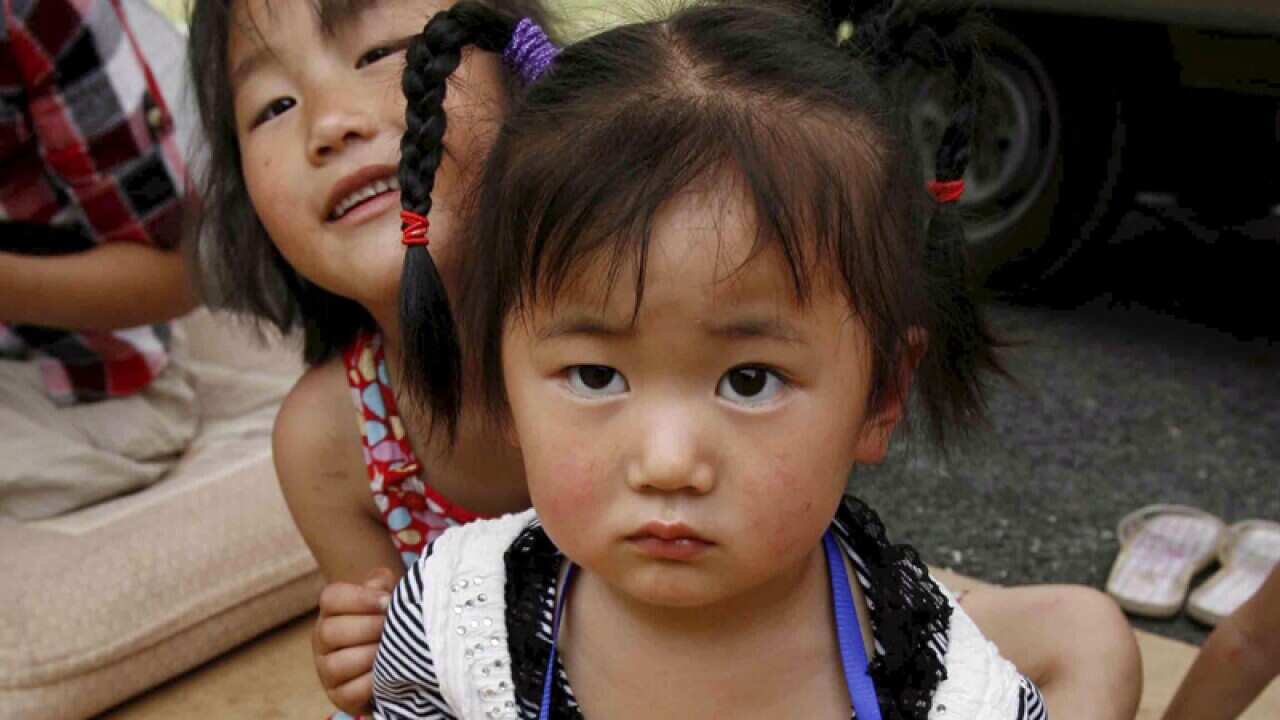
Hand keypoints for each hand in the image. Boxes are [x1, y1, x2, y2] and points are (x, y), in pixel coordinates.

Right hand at [313, 568, 396, 714]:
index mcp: (331, 611)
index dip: (360, 598)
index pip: (331, 598)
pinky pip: (349, 692)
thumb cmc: (386, 619)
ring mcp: (327, 670)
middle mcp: (322, 641)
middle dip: (367, 627)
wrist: (391, 653)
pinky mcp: (339, 696)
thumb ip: (382, 584)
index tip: (387, 601)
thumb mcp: (385, 595)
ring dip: (370, 655)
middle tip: (391, 627)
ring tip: (392, 649)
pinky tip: (388, 672)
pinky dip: (370, 682)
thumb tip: (383, 591)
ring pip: (336, 664)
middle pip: (330, 631)